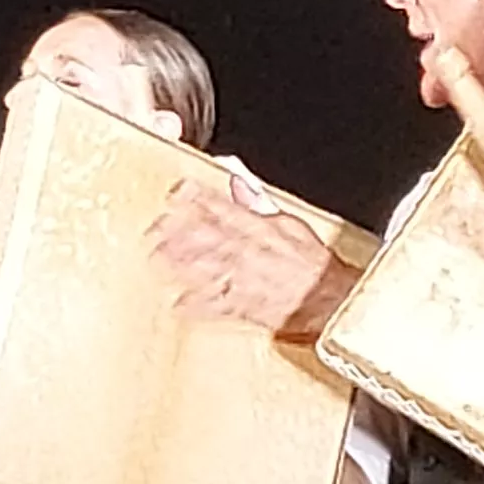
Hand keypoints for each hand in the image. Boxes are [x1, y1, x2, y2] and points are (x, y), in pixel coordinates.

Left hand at [144, 179, 336, 330]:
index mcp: (258, 229)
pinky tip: (177, 304)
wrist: (328, 299)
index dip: (196, 199)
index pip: (222, 208)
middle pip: (207, 238)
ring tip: (157, 259)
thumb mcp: (288, 222)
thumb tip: (234, 175)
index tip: (175, 192)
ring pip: (205, 269)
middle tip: (155, 228)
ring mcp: (243, 281)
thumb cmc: (309, 262)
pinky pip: (215, 307)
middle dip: (178, 232)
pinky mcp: (243, 307)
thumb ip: (256, 199)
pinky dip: (196, 307)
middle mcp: (247, 253)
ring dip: (180, 264)